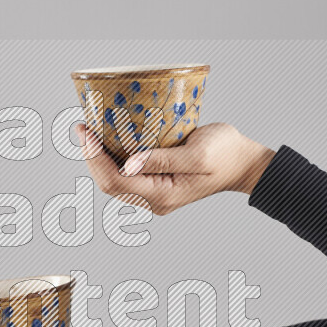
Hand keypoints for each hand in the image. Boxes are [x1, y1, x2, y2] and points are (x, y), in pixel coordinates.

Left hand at [76, 122, 275, 214]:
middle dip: (91, 156)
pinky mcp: (156, 184)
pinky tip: (108, 139)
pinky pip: (126, 174)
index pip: (115, 180)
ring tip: (90, 131)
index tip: (86, 131)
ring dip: (99, 157)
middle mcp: (154, 199)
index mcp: (161, 195)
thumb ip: (163, 159)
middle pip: (109, 183)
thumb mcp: (197, 154)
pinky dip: (113, 157)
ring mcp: (154, 194)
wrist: (243, 163)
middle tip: (83, 126)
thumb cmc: (225, 154)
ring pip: (114, 180)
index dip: (95, 157)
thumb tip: (129, 163)